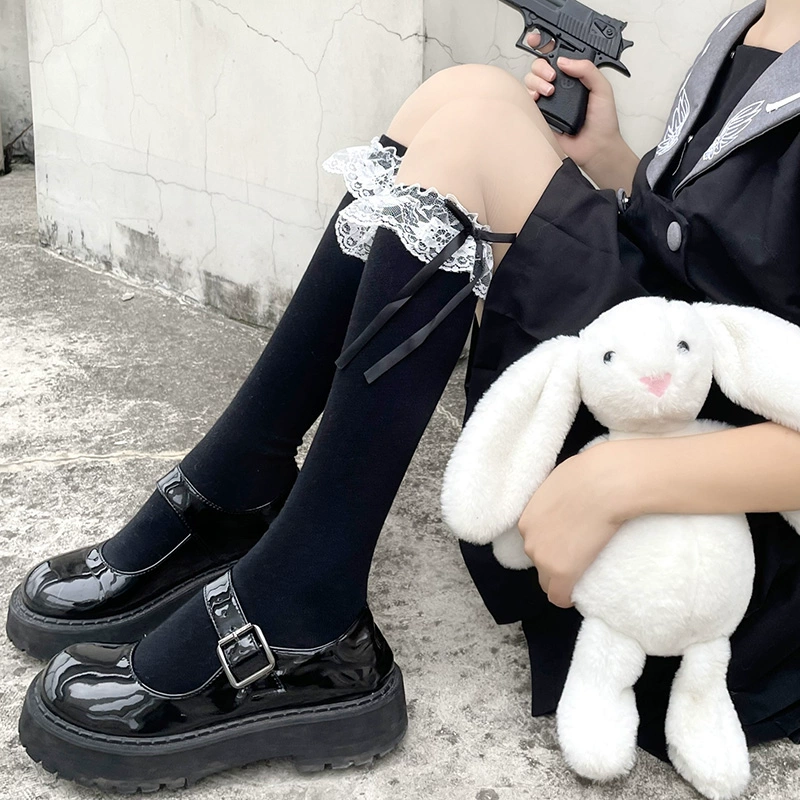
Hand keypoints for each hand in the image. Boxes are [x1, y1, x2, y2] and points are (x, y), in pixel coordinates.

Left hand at [517, 443, 627, 608]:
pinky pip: (559, 597)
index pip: (533, 543)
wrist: (604, 483)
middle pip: (538, 563)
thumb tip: (571, 498)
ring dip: (562, 577)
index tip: (566, 546)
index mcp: (527, 518)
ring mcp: (544, 557)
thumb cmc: (591, 474)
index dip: (550, 547)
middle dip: (554, 563)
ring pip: (548, 580)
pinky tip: (578, 595)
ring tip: (583, 571)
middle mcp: (529, 540)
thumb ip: (558, 499)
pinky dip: (568, 597)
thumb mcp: (562, 483)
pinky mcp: (562, 572)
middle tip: (578, 557)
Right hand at [523, 31, 628, 181]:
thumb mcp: (602, 88)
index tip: (538, 39)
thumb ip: (587, 70)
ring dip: (536, 80)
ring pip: (530, 80)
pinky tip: (538, 99)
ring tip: (550, 91)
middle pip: (539, 65)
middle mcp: (560, 85)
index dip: (544, 43)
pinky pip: (526, 100)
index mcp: (574, 75)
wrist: (596, 147)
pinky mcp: (541, 115)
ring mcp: (549, 100)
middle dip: (541, 66)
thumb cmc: (603, 122)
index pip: (557, 55)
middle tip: (553, 77)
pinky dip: (528, 95)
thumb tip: (563, 60)